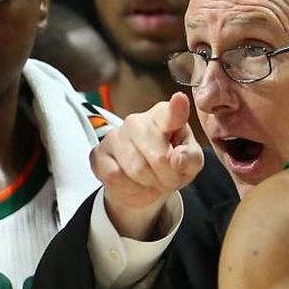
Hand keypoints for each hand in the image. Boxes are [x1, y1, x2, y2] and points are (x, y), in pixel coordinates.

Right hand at [91, 92, 203, 238]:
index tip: (180, 99)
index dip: (177, 109)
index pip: (171, 113)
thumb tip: (178, 159)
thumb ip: (190, 158)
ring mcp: (115, 136)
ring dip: (150, 184)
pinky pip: (117, 178)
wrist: (143, 182)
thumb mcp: (190, 162)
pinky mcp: (98, 154)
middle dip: (168, 176)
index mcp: (164, 116)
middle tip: (169, 177)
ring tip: (152, 179)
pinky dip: (130, 188)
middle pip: (159, 157)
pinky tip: (133, 182)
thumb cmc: (169, 164)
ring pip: (138, 170)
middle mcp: (137, 121)